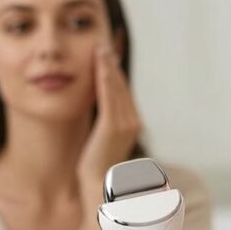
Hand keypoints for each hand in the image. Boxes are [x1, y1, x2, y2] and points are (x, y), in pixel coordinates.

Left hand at [76, 45, 140, 187]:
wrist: (97, 184)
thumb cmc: (97, 165)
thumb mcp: (104, 139)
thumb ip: (107, 123)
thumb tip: (102, 111)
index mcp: (133, 123)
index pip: (123, 92)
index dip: (114, 72)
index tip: (106, 56)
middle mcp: (133, 122)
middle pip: (122, 86)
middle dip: (112, 64)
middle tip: (102, 45)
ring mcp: (125, 124)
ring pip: (116, 89)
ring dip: (108, 66)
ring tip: (100, 49)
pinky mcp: (112, 127)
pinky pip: (108, 98)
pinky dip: (105, 80)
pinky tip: (100, 66)